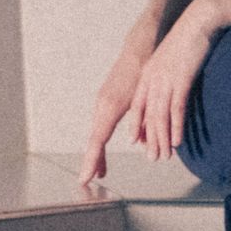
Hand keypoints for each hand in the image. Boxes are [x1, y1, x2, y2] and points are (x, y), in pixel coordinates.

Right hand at [77, 41, 149, 187]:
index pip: (97, 141)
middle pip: (94, 141)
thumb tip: (141, 142)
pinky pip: (102, 126)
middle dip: (92, 162)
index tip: (85, 178)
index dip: (92, 161)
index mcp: (109, 108)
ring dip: (98, 154)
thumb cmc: (143, 70)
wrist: (140, 49)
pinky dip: (102, 142)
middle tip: (88, 181)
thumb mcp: (144, 97)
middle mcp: (102, 107)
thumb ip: (142, 120)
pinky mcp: (107, 101)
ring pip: (98, 134)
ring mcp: (103, 103)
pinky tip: (105, 151)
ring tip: (100, 172)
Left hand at [128, 3, 216, 166]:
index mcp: (148, 74)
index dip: (138, 126)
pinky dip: (175, 127)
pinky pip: (176, 109)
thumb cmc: (189, 39)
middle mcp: (152, 79)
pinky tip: (177, 141)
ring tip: (164, 156)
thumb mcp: (173, 60)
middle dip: (150, 140)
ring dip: (161, 139)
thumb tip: (170, 92)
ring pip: (160, 116)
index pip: (138, 106)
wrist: (198, 20)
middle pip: (148, 116)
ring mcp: (165, 79)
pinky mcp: (180, 79)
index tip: (138, 142)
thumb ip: (167, 77)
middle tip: (153, 158)